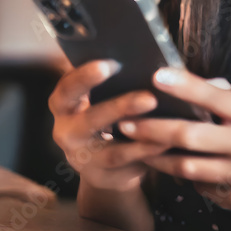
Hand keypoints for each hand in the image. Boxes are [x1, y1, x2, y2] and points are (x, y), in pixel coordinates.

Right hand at [48, 59, 169, 190]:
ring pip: (112, 149)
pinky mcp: (104, 176)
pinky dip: (148, 152)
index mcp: (64, 106)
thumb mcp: (98, 99)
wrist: (104, 166)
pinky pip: (129, 165)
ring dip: (141, 135)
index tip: (108, 63)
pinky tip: (167, 141)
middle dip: (120, 107)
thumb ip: (110, 81)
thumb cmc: (106, 118)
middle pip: (90, 120)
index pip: (67, 88)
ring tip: (167, 124)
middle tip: (148, 97)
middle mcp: (68, 133)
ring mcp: (85, 159)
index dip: (84, 76)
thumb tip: (139, 54)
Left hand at [120, 67, 230, 230]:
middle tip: (124, 121)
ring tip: (135, 146)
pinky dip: (186, 176)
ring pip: (187, 167)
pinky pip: (202, 187)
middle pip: (191, 136)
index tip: (157, 75)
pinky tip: (172, 166)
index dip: (186, 86)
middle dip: (152, 128)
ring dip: (157, 157)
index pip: (217, 98)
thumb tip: (206, 85)